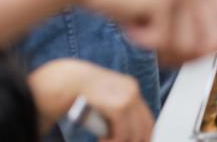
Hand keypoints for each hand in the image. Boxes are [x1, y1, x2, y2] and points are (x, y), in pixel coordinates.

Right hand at [28, 59, 152, 141]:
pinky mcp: (118, 107)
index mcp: (132, 88)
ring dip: (122, 141)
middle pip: (145, 126)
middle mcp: (133, 92)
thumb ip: (116, 111)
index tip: (139, 141)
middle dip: (135, 140)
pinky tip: (102, 140)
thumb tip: (125, 132)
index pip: (147, 117)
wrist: (69, 81)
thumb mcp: (105, 99)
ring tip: (106, 141)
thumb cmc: (82, 93)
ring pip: (134, 132)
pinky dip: (114, 141)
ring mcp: (127, 99)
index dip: (144, 134)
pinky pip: (122, 133)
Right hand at [71, 0, 216, 65]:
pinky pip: (164, 45)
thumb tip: (206, 52)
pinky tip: (134, 23)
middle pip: (215, 43)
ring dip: (164, 50)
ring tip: (145, 29)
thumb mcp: (166, 8)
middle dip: (188, 54)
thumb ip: (190, 26)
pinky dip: (145, 42)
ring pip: (191, 48)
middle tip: (161, 44)